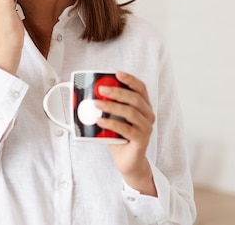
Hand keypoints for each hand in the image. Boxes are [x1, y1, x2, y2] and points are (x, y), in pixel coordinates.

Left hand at [95, 71, 157, 196]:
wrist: (128, 162)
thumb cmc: (120, 138)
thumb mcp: (114, 118)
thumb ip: (107, 106)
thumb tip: (86, 95)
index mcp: (144, 107)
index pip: (141, 88)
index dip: (130, 79)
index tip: (117, 73)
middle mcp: (148, 116)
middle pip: (135, 99)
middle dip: (117, 91)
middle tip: (100, 89)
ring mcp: (146, 128)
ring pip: (130, 112)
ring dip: (111, 106)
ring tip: (96, 104)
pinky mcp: (141, 140)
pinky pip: (126, 129)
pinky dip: (111, 123)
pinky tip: (100, 121)